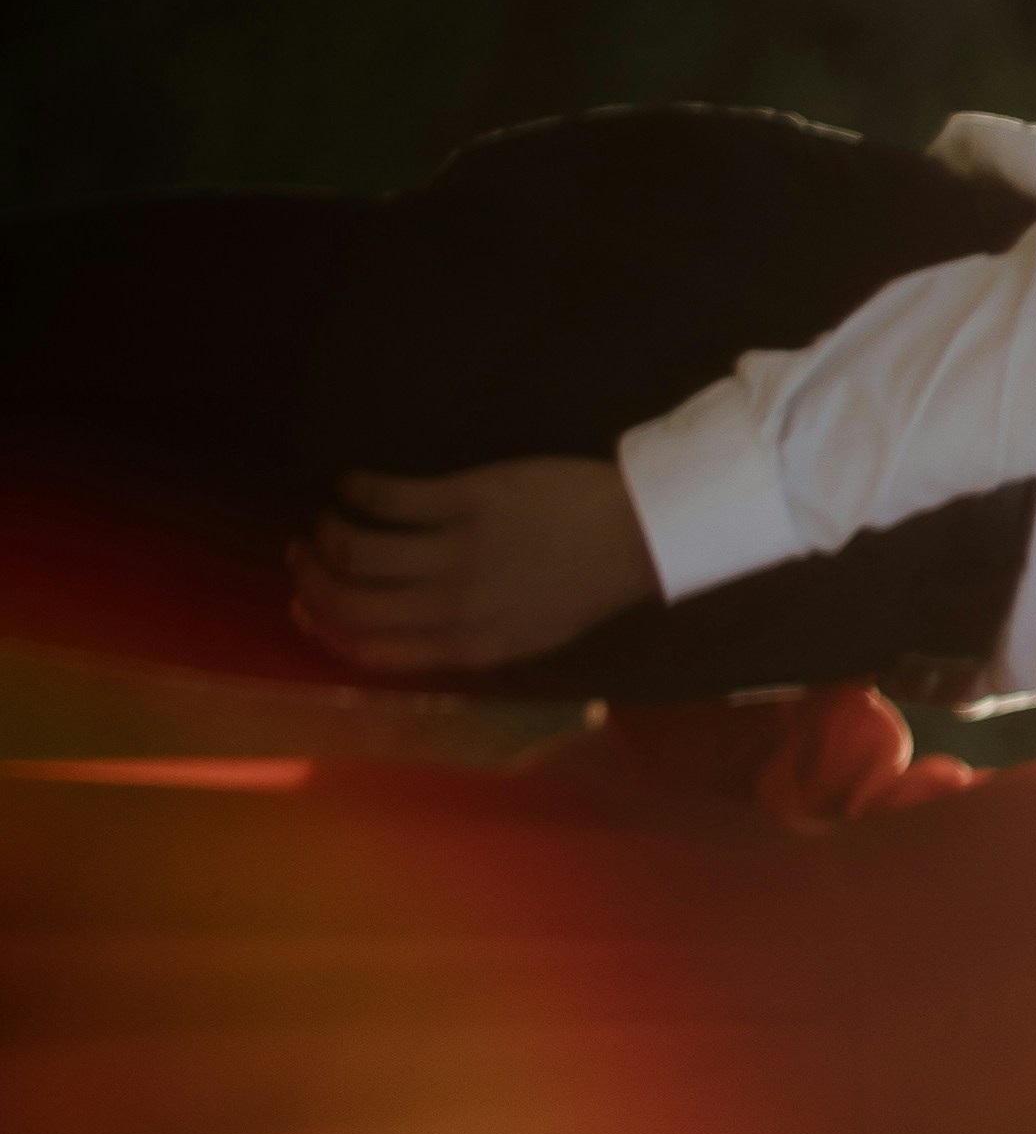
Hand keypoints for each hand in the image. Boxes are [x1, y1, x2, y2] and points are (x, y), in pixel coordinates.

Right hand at [289, 456, 659, 673]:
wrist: (636, 536)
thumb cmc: (580, 587)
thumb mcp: (524, 637)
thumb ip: (460, 640)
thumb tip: (397, 631)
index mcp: (467, 647)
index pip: (368, 650)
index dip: (323, 628)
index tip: (303, 604)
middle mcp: (455, 607)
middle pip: (351, 602)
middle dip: (311, 579)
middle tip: (301, 554)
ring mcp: (460, 551)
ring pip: (358, 549)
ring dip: (327, 532)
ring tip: (328, 518)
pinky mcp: (467, 499)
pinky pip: (389, 497)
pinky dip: (356, 489)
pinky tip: (352, 483)